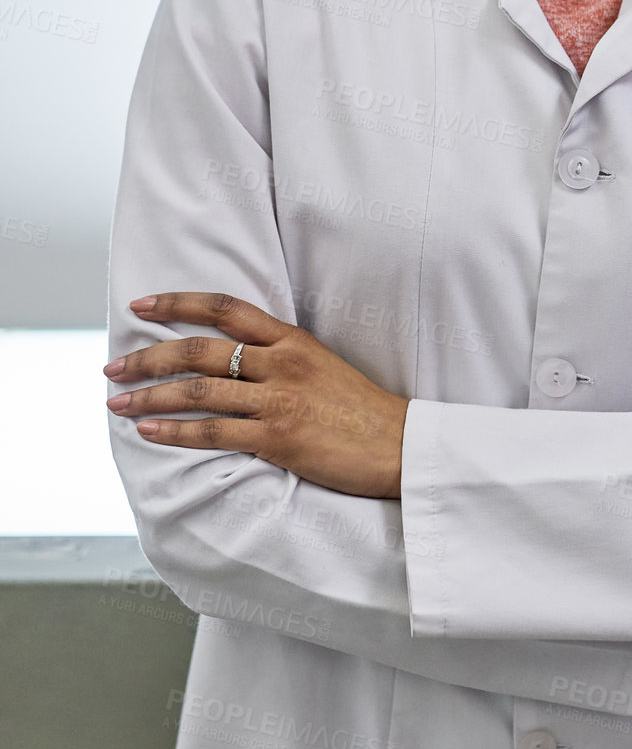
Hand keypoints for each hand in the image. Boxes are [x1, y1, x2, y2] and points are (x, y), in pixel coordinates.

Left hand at [105, 292, 408, 499]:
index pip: (225, 308)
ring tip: (118, 403)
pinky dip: (174, 431)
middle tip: (114, 366)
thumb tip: (232, 364)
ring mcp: (279, 400)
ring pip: (199, 391)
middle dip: (148, 357)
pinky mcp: (278, 437)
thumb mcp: (323, 367)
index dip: (177, 303)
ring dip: (150, 396)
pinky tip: (148, 430)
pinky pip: (214, 432)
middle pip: (200, 350)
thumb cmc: (362, 411)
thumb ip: (281, 359)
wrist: (400, 445)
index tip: (140, 307)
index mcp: (293, 340)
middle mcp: (283, 363)